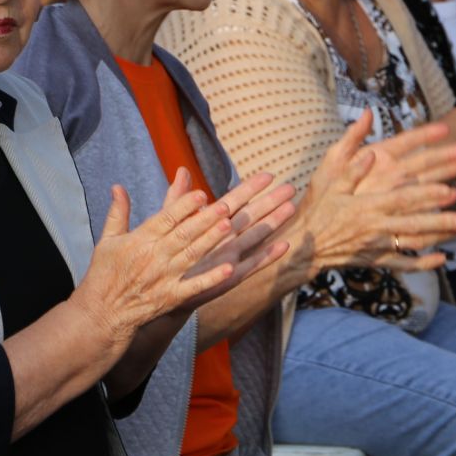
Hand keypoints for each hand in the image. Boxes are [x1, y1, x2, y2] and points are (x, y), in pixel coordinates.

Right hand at [71, 172, 238, 349]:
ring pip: (192, 254)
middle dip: (205, 219)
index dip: (183, 206)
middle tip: (225, 205)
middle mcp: (155, 257)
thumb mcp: (107, 241)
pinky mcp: (172, 297)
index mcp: (140, 240)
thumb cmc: (104, 275)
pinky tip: (229, 269)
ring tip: (229, 225)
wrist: (102, 314)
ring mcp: (165, 277)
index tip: (200, 194)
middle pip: (184, 233)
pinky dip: (212, 278)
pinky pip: (195, 286)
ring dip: (211, 240)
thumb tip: (118, 187)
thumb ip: (117, 213)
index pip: (165, 218)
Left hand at [170, 172, 298, 313]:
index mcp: (212, 222)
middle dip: (271, 202)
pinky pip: (252, 265)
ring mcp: (230, 256)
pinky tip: (284, 245)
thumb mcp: (169, 223)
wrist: (163, 286)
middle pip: (252, 215)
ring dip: (274, 223)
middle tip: (291, 187)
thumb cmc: (169, 253)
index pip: (235, 200)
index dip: (251, 188)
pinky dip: (268, 256)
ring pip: (257, 236)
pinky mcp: (230, 276)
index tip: (269, 175)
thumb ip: (179, 199)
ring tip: (291, 208)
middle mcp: (226, 238)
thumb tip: (182, 169)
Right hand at [292, 114, 455, 272]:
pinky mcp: (374, 260)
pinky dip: (422, 264)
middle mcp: (374, 227)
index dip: (426, 195)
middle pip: (414, 222)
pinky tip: (440, 260)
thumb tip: (373, 150)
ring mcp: (376, 246)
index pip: (402, 199)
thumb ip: (351, 163)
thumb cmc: (317, 208)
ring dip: (437, 236)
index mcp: (366, 205)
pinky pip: (401, 264)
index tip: (447, 188)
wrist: (303, 246)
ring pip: (412, 243)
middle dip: (440, 217)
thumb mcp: (327, 178)